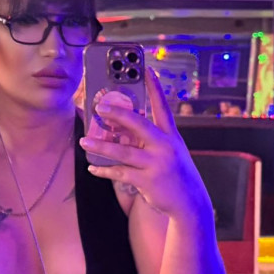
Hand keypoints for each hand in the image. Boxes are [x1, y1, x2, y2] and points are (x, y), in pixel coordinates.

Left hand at [80, 68, 211, 220]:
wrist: (190, 204)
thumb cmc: (176, 175)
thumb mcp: (172, 152)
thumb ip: (153, 139)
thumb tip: (124, 129)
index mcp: (171, 136)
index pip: (162, 107)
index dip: (155, 88)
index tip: (146, 70)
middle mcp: (165, 147)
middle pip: (138, 124)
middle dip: (118, 114)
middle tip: (99, 107)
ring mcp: (156, 164)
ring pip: (123, 151)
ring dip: (101, 146)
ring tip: (84, 141)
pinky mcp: (147, 181)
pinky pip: (120, 173)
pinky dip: (104, 170)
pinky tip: (93, 167)